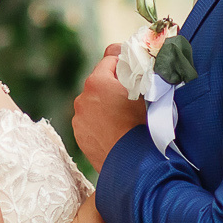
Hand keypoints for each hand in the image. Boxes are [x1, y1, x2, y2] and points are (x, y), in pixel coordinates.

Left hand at [72, 42, 148, 165]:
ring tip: (122, 119)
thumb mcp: (144, 92)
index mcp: (97, 82)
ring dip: (104, 106)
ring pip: (92, 103)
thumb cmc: (141, 125)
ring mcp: (78, 118)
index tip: (133, 74)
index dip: (124, 65)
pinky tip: (113, 131)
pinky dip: (98, 123)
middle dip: (112, 87)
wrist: (132, 162)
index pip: (110, 60)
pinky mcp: (79, 135)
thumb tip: (133, 60)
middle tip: (130, 98)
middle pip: (99, 82)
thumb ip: (136, 73)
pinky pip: (89, 121)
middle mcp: (82, 98)